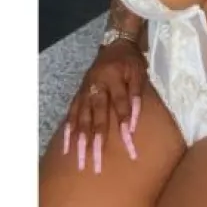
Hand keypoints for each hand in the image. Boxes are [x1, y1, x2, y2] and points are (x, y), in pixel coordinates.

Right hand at [62, 40, 146, 172]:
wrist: (116, 43)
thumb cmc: (130, 61)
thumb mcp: (139, 73)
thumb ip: (137, 95)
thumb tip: (133, 123)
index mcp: (113, 78)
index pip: (120, 105)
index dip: (124, 123)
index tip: (129, 144)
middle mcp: (96, 86)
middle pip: (96, 116)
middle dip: (96, 141)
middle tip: (96, 163)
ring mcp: (85, 90)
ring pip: (81, 118)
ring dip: (80, 141)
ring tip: (79, 161)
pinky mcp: (79, 94)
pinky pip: (71, 114)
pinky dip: (69, 131)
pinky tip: (67, 148)